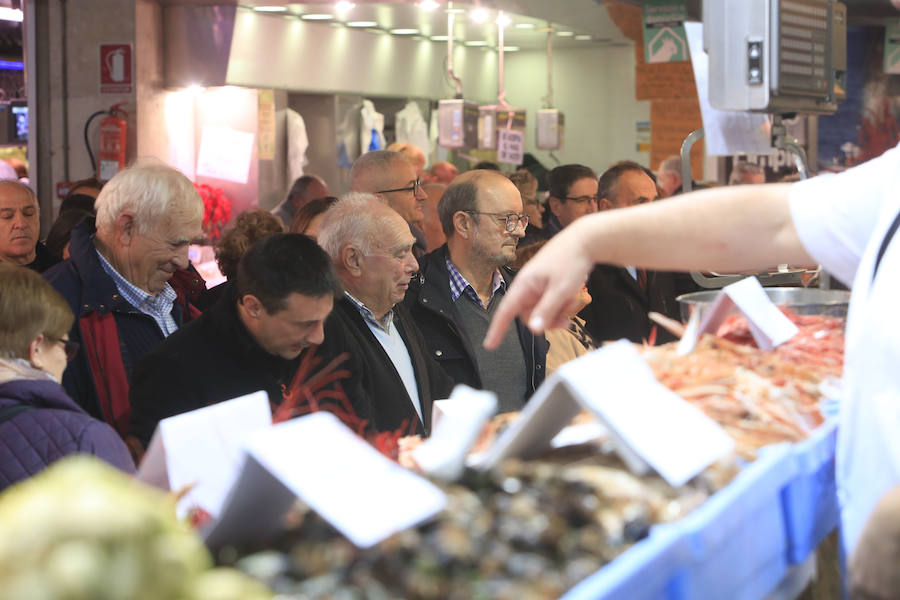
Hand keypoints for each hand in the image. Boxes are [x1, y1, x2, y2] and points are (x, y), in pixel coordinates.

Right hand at [484, 229, 594, 349]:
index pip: (505, 311)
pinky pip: (548, 303)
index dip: (497, 329)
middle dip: (546, 322)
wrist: (585, 240)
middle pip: (528, 315)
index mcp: (524, 284)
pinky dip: (559, 305)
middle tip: (566, 323)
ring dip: (556, 313)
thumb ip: (547, 310)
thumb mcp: (561, 289)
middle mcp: (527, 286)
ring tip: (572, 304)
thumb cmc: (571, 260)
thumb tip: (533, 330)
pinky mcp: (546, 284)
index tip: (489, 345)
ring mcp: (537, 285)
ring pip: (540, 311)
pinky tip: (572, 298)